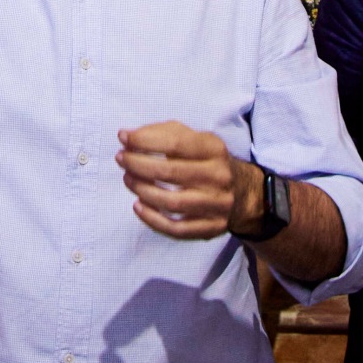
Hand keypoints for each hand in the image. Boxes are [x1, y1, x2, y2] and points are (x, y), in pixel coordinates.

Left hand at [117, 121, 255, 238]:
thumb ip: (163, 134)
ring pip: (172, 202)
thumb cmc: (205, 161)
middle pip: (171, 172)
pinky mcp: (211, 227)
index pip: (176, 143)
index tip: (123, 137)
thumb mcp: (193, 140)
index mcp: (214, 149)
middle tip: (121, 159)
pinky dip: (152, 219)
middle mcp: (219, 176)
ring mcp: (217, 205)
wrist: (241, 192)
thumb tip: (127, 136)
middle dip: (138, 165)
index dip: (144, 140)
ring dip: (142, 190)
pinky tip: (138, 206)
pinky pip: (176, 229)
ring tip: (128, 180)